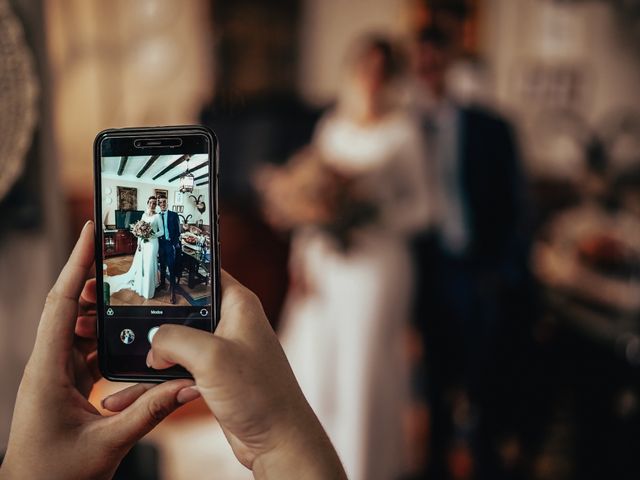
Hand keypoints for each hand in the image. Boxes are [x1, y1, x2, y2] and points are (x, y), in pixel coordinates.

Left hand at [0, 222, 198, 479]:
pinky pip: (89, 350)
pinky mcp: (67, 385)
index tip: (90, 232)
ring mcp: (57, 374)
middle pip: (72, 307)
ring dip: (105, 310)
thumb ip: (151, 411)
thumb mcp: (109, 444)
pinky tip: (132, 337)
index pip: (62, 303)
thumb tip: (188, 386)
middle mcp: (49, 365)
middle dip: (96, 277)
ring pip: (83, 328)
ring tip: (133, 290)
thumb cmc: (54, 476)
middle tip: (123, 254)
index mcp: (48, 371)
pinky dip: (110, 338)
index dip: (77, 264)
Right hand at [139, 270, 345, 479]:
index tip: (147, 277)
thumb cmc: (260, 394)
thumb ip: (173, 339)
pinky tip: (144, 387)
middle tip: (132, 329)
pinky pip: (182, 366)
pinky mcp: (215, 374)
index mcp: (239, 303)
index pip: (204, 272)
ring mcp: (223, 349)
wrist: (277, 439)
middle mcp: (233, 322)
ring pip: (179, 340)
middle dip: (159, 320)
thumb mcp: (211, 356)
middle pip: (185, 308)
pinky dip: (164, 375)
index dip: (177, 273)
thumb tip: (153, 346)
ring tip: (133, 362)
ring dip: (158, 353)